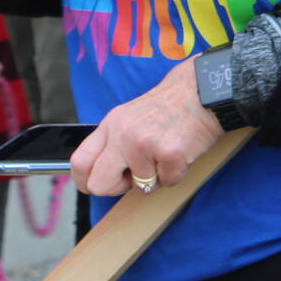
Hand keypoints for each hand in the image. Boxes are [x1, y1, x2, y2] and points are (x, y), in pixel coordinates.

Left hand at [71, 58, 224, 196]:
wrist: (200, 91)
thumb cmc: (168, 108)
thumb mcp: (129, 117)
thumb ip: (113, 143)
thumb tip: (101, 176)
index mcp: (110, 125)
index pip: (80, 162)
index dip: (85, 182)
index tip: (96, 186)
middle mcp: (122, 135)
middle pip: (99, 184)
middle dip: (117, 188)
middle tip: (135, 176)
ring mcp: (144, 145)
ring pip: (140, 187)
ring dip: (156, 177)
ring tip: (166, 152)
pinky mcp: (169, 154)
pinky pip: (168, 182)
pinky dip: (177, 173)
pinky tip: (181, 151)